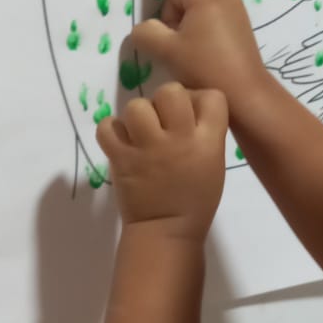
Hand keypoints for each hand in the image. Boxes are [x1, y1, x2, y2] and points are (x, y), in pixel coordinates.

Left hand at [96, 82, 227, 240]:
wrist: (166, 231)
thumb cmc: (195, 199)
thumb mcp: (214, 162)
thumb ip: (205, 132)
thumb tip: (186, 107)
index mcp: (208, 142)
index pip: (211, 96)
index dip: (199, 100)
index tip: (191, 115)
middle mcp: (179, 139)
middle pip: (170, 91)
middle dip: (165, 102)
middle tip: (163, 122)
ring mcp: (148, 148)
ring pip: (138, 106)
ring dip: (138, 116)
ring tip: (140, 134)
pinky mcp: (121, 158)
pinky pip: (108, 126)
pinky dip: (111, 131)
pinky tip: (121, 142)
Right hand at [130, 0, 267, 109]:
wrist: (248, 99)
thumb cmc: (208, 69)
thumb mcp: (167, 51)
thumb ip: (146, 34)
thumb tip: (145, 30)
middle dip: (170, 19)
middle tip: (175, 50)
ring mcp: (230, 12)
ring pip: (189, 14)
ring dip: (181, 32)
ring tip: (189, 61)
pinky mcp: (235, 29)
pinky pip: (203, 25)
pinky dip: (194, 40)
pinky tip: (198, 64)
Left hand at [278, 29, 322, 86]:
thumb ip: (314, 40)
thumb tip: (304, 45)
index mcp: (322, 50)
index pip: (304, 57)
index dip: (294, 60)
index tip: (285, 63)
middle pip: (304, 65)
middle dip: (291, 69)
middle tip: (281, 71)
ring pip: (307, 73)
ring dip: (294, 74)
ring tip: (285, 75)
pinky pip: (313, 78)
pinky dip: (302, 79)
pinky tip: (294, 79)